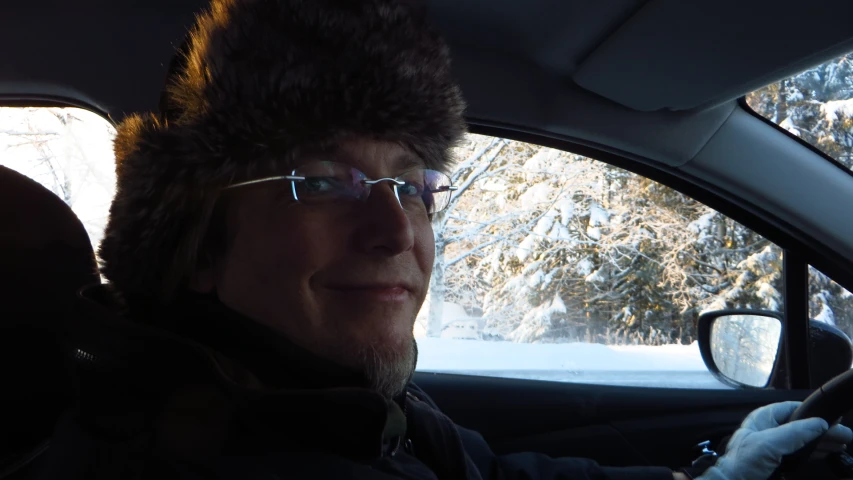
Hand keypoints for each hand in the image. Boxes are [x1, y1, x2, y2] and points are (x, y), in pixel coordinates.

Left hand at [697, 401, 851, 479]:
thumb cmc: (743, 463)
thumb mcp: (770, 443)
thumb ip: (795, 432)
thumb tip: (819, 423)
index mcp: (763, 418)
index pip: (793, 408)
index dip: (814, 412)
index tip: (833, 419)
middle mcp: (768, 429)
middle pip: (802, 425)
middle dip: (824, 430)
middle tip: (845, 436)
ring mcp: (772, 446)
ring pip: (802, 440)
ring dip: (822, 442)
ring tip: (841, 445)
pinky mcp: (776, 461)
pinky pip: (799, 453)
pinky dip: (814, 453)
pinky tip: (826, 454)